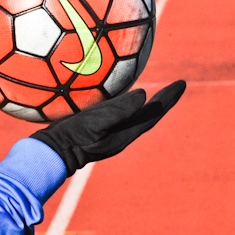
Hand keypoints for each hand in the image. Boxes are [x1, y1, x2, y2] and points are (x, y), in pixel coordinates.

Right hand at [31, 81, 185, 175]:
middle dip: (164, 99)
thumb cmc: (73, 138)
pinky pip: (119, 112)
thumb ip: (119, 111)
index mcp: (126, 133)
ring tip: (157, 90)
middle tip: (177, 84)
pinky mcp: (98, 129)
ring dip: (147, 102)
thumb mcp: (96, 123)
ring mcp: (110, 132)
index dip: (168, 98)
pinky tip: (120, 93)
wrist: (52, 152)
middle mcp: (122, 133)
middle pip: (149, 114)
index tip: (182, 82)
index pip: (154, 113)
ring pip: (135, 114)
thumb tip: (144, 94)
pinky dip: (126, 102)